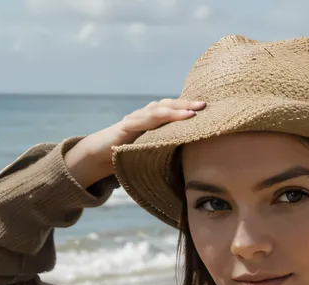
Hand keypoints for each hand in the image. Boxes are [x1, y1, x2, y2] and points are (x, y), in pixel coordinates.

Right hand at [65, 98, 205, 187]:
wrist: (99, 154)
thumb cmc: (130, 154)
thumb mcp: (154, 149)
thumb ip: (170, 145)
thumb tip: (197, 156)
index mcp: (154, 119)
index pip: (175, 108)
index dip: (190, 106)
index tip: (209, 107)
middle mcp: (145, 114)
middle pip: (168, 105)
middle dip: (187, 104)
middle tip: (204, 105)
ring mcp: (135, 118)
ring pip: (157, 110)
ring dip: (174, 110)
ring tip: (191, 113)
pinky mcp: (125, 127)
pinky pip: (141, 121)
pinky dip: (154, 119)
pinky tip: (165, 119)